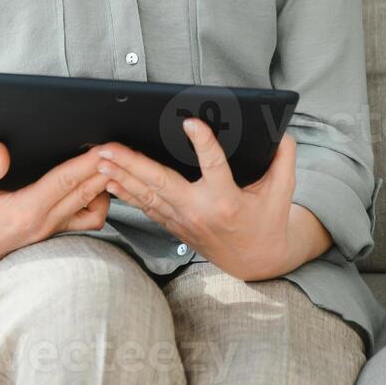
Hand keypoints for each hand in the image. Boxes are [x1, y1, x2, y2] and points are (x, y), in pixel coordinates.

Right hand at [0, 141, 115, 274]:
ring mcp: (51, 230)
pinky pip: (86, 219)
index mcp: (25, 210)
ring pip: (94, 211)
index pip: (65, 182)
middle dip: (105, 169)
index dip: (87, 163)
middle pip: (87, 193)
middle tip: (119, 146)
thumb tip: (1, 150)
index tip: (104, 146)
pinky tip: (96, 183)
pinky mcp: (52, 232)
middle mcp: (43, 223)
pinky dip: (97, 201)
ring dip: (104, 187)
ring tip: (109, 162)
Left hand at [94, 117, 301, 280]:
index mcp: (228, 201)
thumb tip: (283, 133)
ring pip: (147, 196)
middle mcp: (200, 211)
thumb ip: (284, 160)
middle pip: (161, 184)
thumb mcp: (283, 191)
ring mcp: (183, 221)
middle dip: (132, 164)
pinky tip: (110, 181)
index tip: (190, 123)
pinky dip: (127, 194)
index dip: (204, 143)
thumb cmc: (269, 221)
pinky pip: (146, 208)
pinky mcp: (175, 226)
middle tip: (109, 147)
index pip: (215, 166)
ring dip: (121, 177)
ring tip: (100, 159)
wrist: (257, 261)